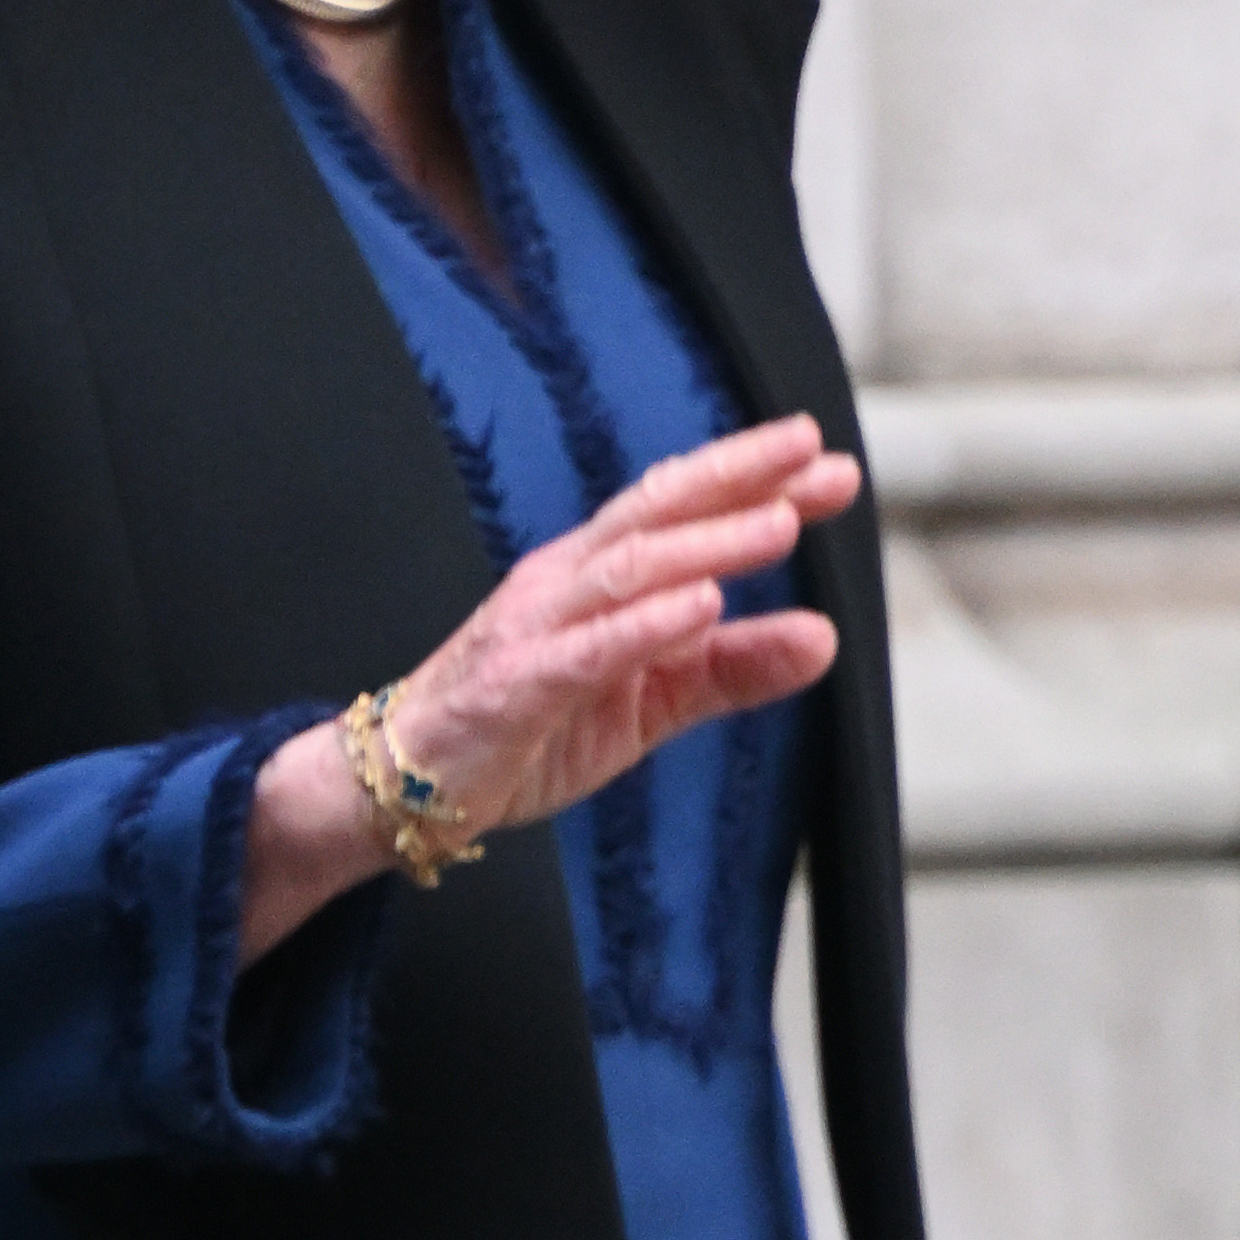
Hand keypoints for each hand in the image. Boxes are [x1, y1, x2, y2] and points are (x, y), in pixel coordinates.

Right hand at [239, 414, 858, 960]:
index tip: (829, 463)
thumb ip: (733, 669)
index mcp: (595, 577)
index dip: (751, 481)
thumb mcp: (652, 701)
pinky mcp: (517, 683)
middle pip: (653, 513)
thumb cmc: (529, 726)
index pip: (678, 511)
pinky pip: (588, 648)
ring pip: (628, 569)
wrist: (410, 782)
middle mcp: (564, 582)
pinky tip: (701, 606)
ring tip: (780, 525)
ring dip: (707, 544)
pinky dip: (645, 624)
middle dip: (736, 480)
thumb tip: (825, 637)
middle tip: (816, 456)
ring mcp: (536, 627)